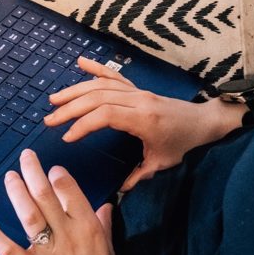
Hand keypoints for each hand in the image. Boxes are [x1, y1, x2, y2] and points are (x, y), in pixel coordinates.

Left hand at [0, 149, 125, 254]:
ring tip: (10, 177)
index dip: (58, 175)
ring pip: (29, 215)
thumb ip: (104, 225)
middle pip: (46, 196)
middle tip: (25, 156)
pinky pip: (9, 250)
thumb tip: (105, 205)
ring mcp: (49, 254)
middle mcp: (68, 236)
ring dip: (17, 192)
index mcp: (88, 228)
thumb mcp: (110, 251)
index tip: (51, 168)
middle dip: (34, 172)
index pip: (70, 191)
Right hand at [45, 57, 236, 191]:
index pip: (105, 114)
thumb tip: (118, 192)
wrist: (204, 122)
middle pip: (97, 97)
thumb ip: (138, 176)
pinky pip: (114, 75)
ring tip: (54, 100)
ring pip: (101, 85)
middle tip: (49, 119)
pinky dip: (96, 68)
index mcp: (143, 119)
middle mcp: (138, 100)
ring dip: (76, 91)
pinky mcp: (138, 88)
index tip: (67, 137)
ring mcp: (138, 91)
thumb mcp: (161, 163)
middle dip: (71, 108)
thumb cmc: (184, 144)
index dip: (84, 124)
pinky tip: (80, 62)